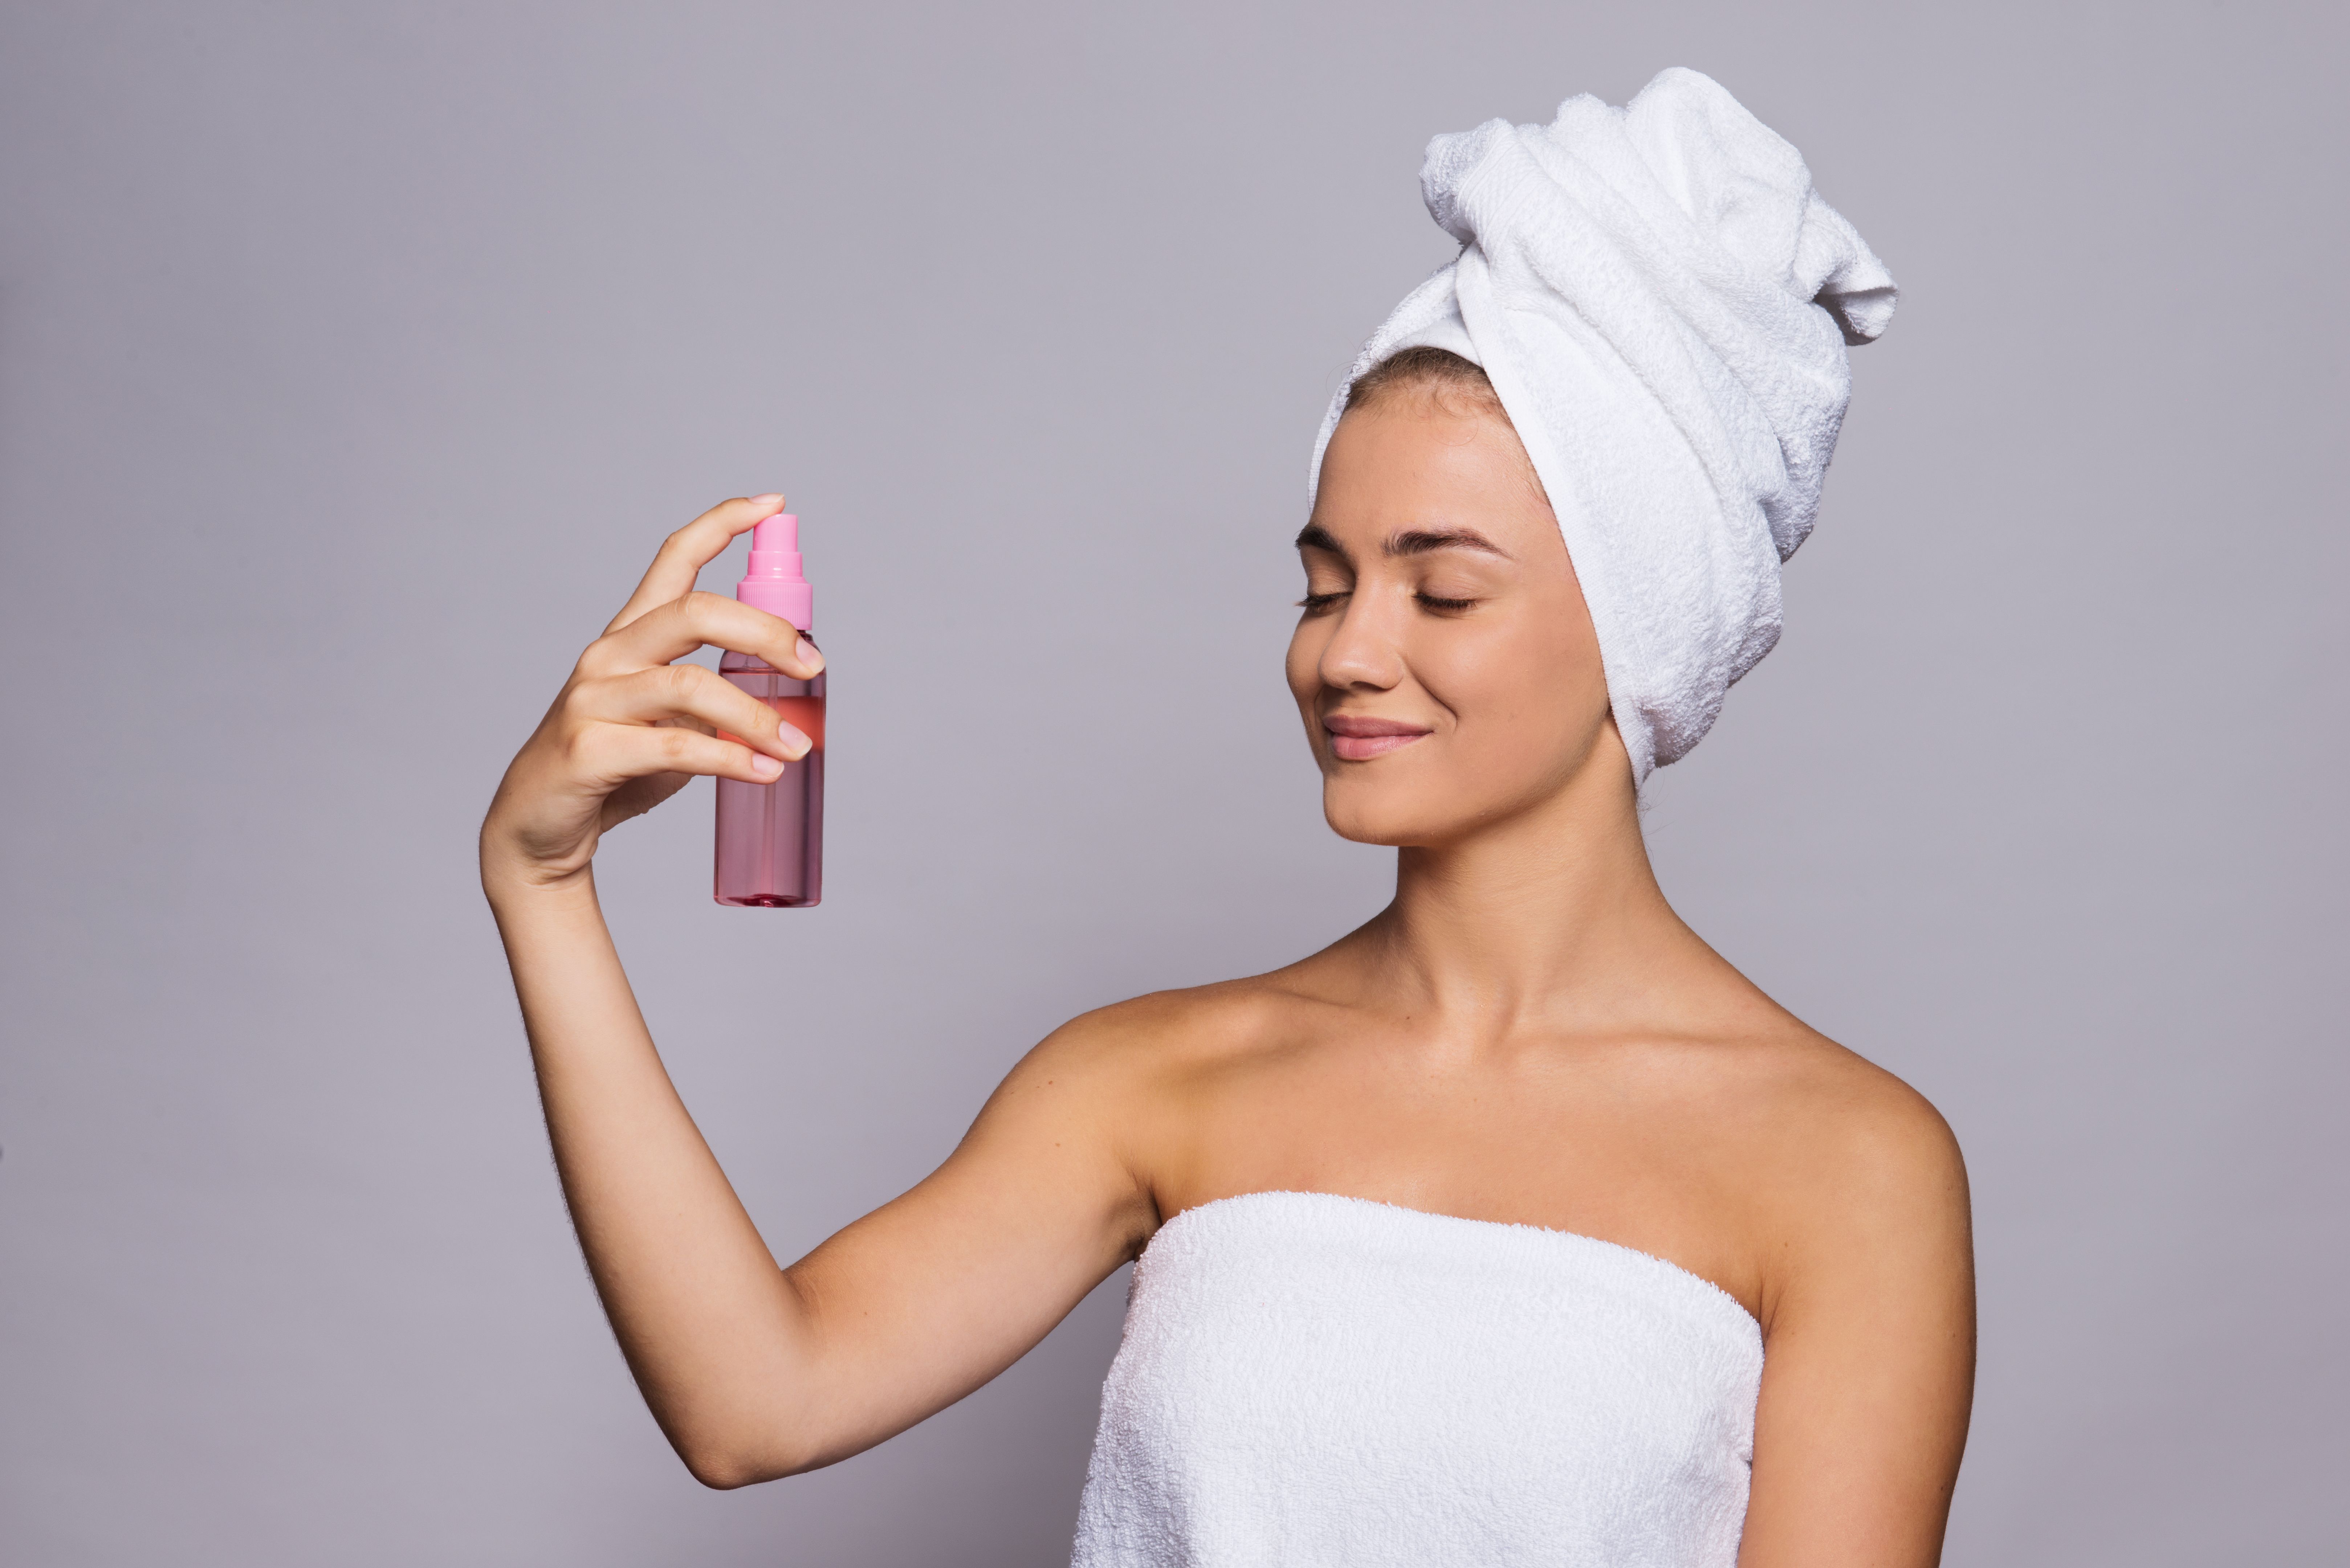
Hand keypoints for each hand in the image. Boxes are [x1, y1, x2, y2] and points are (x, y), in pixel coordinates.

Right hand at [481, 495, 827, 893]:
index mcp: (630, 636)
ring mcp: (593, 700)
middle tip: (813, 665)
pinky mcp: (588, 749)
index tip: (773, 504)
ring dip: (756, 716)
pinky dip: (729, 760)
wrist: (539, 827)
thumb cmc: (615, 769)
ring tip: (796, 748)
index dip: (722, 523)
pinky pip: (674, 747)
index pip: (673, 558)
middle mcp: (608, 655)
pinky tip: (762, 772)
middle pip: (695, 613)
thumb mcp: (669, 721)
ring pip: (690, 687)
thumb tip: (788, 694)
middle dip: (766, 632)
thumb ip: (713, 696)